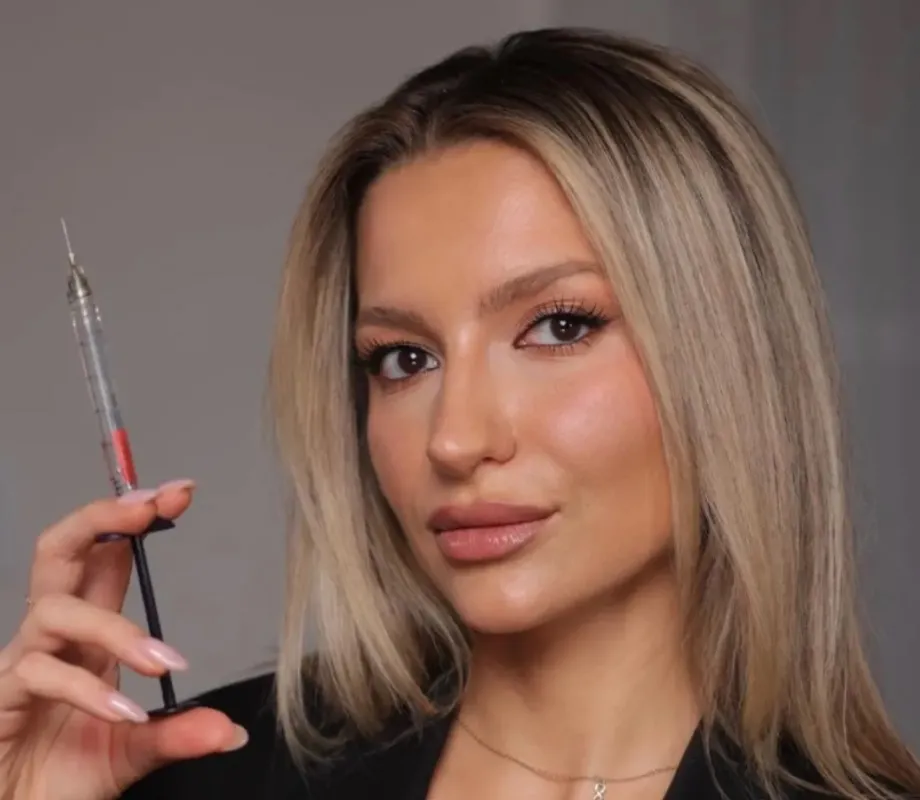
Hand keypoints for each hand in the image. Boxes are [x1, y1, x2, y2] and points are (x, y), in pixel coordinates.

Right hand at [0, 482, 246, 799]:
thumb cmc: (58, 776)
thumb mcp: (131, 751)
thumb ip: (175, 734)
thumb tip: (230, 730)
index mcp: (87, 636)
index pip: (107, 559)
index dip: (135, 520)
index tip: (181, 491)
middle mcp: (53, 639)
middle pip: (60, 551)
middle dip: (103, 517)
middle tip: (153, 503)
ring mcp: (22, 664)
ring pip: (54, 610)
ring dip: (116, 630)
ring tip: (163, 662)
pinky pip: (40, 675)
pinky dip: (88, 691)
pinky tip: (124, 713)